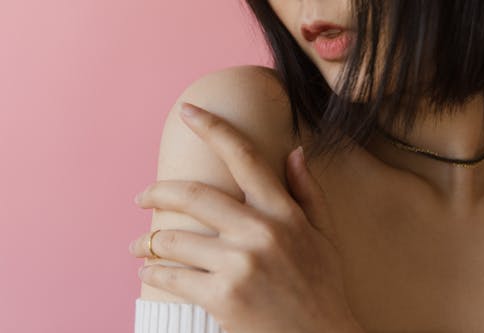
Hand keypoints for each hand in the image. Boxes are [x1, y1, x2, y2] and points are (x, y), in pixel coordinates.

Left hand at [129, 102, 364, 332]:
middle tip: (140, 197)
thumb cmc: (321, 287)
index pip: (244, 157)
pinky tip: (149, 271)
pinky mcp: (222, 298)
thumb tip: (296, 150)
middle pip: (192, 195)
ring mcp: (239, 265)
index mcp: (283, 213)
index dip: (213, 127)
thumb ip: (308, 191)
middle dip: (156, 192)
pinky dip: (154, 273)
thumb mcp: (323, 236)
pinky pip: (172, 276)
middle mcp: (260, 232)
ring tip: (138, 246)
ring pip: (174, 239)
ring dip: (147, 242)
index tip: (188, 110)